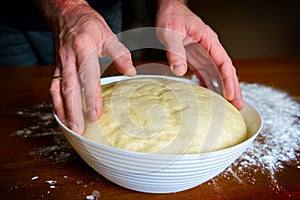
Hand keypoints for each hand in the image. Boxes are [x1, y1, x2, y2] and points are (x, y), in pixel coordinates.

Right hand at [41, 0, 134, 133]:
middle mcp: (69, 59)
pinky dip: (56, 102)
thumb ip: (120, 54)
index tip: (95, 115)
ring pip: (58, 91)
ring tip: (70, 127)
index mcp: (83, 50)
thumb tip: (130, 72)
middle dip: (73, 111)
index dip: (91, 98)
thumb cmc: (88, 24)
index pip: (88, 79)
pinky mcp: (56, 67)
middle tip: (79, 129)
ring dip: (63, 110)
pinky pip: (53, 87)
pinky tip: (61, 114)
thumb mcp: (108, 35)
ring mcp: (60, 64)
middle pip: (70, 89)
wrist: (66, 13)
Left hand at [156, 0, 242, 108]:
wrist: (168, 11)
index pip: (224, 63)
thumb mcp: (171, 33)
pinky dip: (209, 85)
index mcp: (209, 41)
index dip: (228, 80)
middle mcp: (209, 49)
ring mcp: (203, 54)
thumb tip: (180, 70)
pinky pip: (205, 73)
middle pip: (225, 71)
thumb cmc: (172, 17)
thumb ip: (175, 51)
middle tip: (238, 105)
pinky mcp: (196, 58)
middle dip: (233, 88)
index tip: (230, 94)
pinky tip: (210, 95)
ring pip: (217, 74)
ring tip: (228, 105)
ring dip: (223, 89)